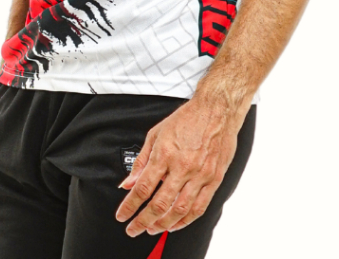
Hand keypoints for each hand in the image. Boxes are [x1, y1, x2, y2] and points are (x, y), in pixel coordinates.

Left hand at [114, 94, 246, 235]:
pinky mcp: (214, 179)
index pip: (143, 187)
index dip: (130, 206)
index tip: (122, 216)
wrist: (217, 109)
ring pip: (179, 210)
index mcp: (165, 153)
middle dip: (143, 221)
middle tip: (134, 229)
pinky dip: (186, 221)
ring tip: (152, 229)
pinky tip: (175, 224)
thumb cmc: (186, 119)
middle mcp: (182, 166)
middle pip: (159, 204)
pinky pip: (199, 207)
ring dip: (163, 225)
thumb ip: (141, 161)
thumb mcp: (156, 133)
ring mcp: (200, 174)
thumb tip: (128, 182)